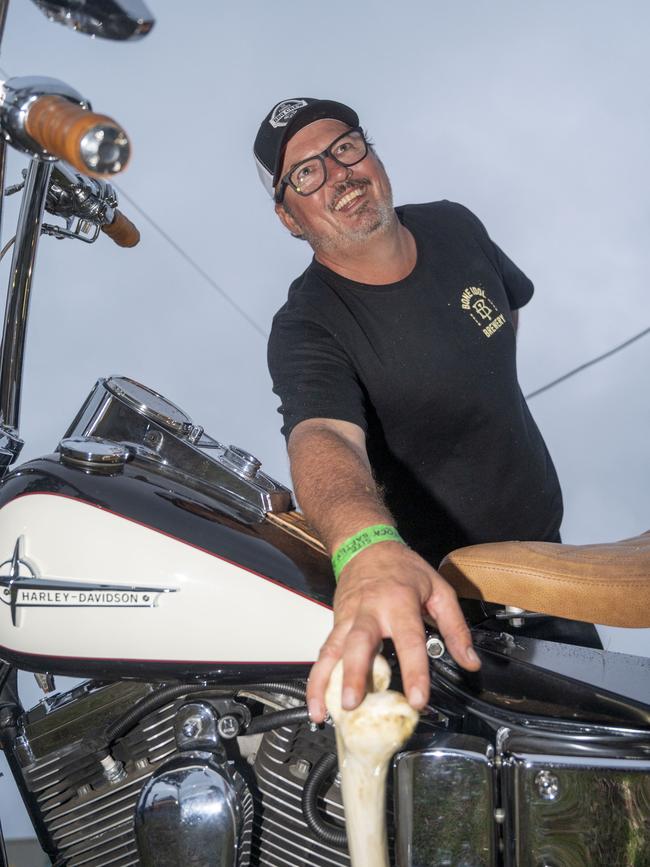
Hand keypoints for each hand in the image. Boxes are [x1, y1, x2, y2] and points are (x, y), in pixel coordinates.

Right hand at [307, 541, 480, 722]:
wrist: (366, 544)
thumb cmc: (403, 568)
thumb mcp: (439, 590)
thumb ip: (455, 628)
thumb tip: (470, 662)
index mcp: (399, 602)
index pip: (408, 640)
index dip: (414, 671)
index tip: (418, 700)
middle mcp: (369, 611)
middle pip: (359, 643)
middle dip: (354, 674)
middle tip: (352, 703)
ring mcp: (347, 618)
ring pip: (332, 651)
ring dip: (325, 682)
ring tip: (324, 713)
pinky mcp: (335, 624)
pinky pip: (324, 654)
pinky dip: (317, 680)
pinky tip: (316, 705)